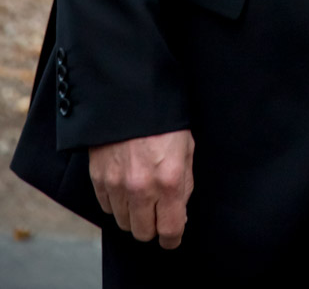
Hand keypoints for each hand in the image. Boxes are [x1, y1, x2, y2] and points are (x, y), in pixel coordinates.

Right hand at [89, 130, 194, 247]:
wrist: (129, 94)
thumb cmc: (164, 119)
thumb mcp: (187, 146)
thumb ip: (184, 183)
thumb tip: (179, 212)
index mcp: (169, 180)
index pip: (170, 230)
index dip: (172, 237)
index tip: (172, 235)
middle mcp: (141, 188)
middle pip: (143, 233)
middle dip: (152, 225)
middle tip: (156, 209)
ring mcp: (116, 185)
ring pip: (123, 222)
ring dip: (133, 214)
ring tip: (140, 192)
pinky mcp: (98, 179)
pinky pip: (106, 207)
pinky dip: (116, 202)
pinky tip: (124, 184)